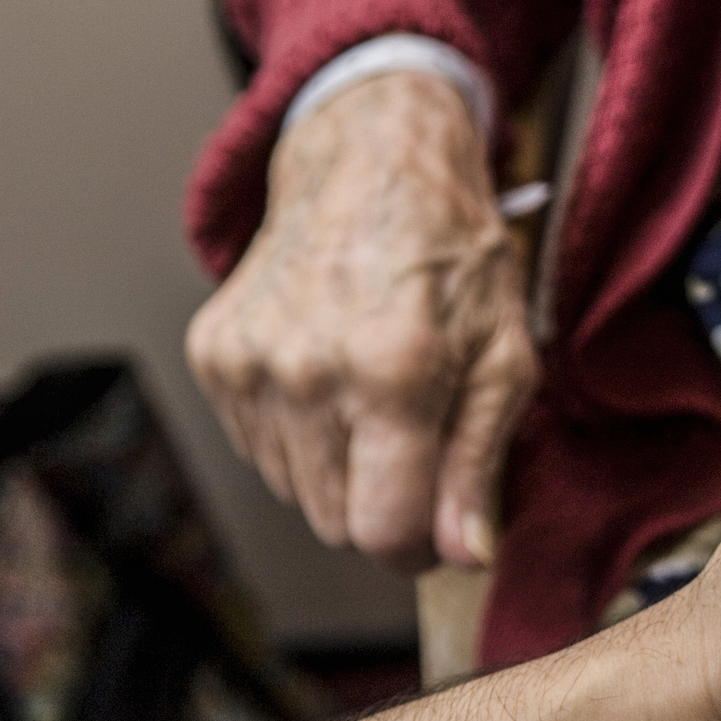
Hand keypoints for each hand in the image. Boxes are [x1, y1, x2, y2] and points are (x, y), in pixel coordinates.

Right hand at [186, 71, 534, 569]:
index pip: (380, 531)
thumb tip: (465, 556)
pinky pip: (259, 449)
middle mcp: (305, 371)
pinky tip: (333, 377)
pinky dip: (300, 435)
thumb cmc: (454, 259)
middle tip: (419, 442)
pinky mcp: (214, 354)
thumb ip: (480, 464)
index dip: (415, 550)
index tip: (437, 532)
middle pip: (336, 523)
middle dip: (384, 505)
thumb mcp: (506, 357)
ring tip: (377, 397)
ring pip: (296, 493)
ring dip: (341, 470)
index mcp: (391, 372)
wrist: (371, 163)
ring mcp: (248, 362)